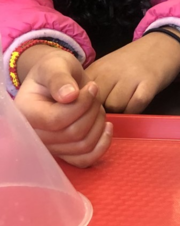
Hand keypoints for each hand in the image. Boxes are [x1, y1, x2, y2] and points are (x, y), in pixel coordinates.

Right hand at [15, 45, 111, 167]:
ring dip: (98, 123)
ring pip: (84, 146)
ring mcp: (50, 147)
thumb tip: (69, 95)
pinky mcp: (65, 153)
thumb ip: (59, 78)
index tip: (92, 87)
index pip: (57, 120)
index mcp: (25, 113)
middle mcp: (34, 135)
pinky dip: (102, 145)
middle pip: (74, 134)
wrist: (59, 80)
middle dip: (91, 110)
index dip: (81, 105)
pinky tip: (107, 126)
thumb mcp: (55, 65)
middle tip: (94, 93)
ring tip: (96, 104)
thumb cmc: (55, 70)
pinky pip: (86, 160)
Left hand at [85, 33, 179, 112]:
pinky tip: (137, 104)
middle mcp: (110, 71)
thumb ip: (93, 84)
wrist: (162, 45)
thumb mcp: (106, 67)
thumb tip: (81, 107)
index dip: (86, 106)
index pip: (81, 94)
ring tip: (126, 104)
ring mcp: (130, 77)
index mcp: (96, 68)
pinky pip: (135, 106)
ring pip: (115, 106)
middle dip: (103, 110)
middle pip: (97, 103)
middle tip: (112, 109)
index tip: (94, 108)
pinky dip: (135, 110)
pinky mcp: (149, 83)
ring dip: (120, 111)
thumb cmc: (131, 61)